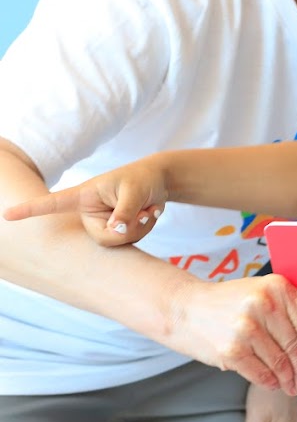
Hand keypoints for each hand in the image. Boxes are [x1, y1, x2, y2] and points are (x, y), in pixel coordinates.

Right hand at [1, 158, 167, 246]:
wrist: (157, 182)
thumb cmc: (141, 179)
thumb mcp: (134, 191)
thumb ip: (124, 212)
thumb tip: (115, 230)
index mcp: (84, 196)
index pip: (53, 204)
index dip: (30, 210)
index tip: (7, 214)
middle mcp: (88, 212)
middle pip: (103, 238)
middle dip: (129, 229)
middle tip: (143, 212)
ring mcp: (101, 224)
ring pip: (118, 242)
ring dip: (139, 227)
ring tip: (145, 209)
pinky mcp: (114, 232)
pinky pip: (129, 242)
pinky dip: (144, 228)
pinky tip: (147, 214)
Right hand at [167, 273, 296, 395]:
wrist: (183, 308)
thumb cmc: (229, 305)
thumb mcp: (262, 295)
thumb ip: (289, 315)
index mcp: (279, 287)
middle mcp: (264, 305)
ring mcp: (247, 327)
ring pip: (281, 363)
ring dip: (288, 380)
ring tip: (292, 387)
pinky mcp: (232, 349)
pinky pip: (262, 374)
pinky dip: (270, 382)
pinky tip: (274, 383)